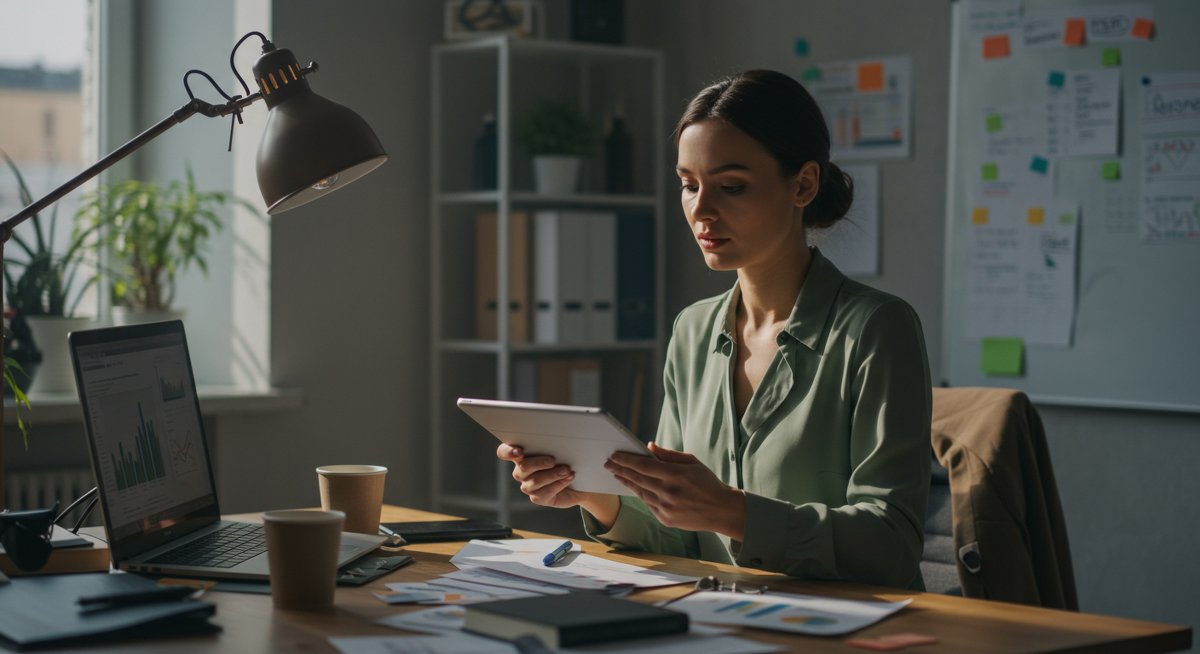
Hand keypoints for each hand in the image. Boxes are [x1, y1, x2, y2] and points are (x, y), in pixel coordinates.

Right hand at [497, 443, 585, 508]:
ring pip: (534, 481)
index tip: (520, 452)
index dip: (508, 452)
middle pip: (522, 467)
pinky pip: (544, 492)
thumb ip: (552, 443)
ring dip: (552, 475)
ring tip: (566, 470)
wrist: (578, 480)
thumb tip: (556, 437)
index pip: (504, 452)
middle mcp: (521, 471)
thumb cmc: (568, 458)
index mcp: (521, 454)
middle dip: (538, 463)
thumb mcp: (561, 447)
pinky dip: (558, 484)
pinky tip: (569, 477)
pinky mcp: (538, 497)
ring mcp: (528, 485)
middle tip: (553, 460)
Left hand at [605, 442, 745, 538]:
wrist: (721, 510)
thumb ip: (669, 455)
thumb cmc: (707, 483)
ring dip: (626, 482)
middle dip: (621, 469)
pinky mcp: (665, 519)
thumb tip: (649, 446)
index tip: (615, 455)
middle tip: (608, 463)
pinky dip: (639, 494)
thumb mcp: (692, 462)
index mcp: (676, 475)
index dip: (627, 460)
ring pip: (640, 492)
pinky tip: (632, 486)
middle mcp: (669, 492)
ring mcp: (666, 508)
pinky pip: (647, 504)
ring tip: (616, 473)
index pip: (644, 466)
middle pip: (638, 479)